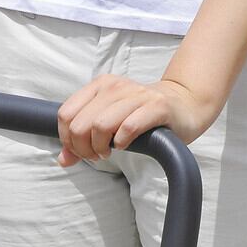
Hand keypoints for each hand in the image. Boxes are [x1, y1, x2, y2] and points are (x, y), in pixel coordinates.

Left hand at [56, 74, 218, 165]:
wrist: (183, 105)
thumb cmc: (142, 116)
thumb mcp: (108, 124)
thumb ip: (82, 140)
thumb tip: (63, 159)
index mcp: (100, 86)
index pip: (65, 114)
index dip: (67, 139)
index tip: (81, 150)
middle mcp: (116, 87)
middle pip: (79, 124)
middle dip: (83, 148)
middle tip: (96, 155)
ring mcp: (137, 95)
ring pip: (100, 125)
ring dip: (100, 147)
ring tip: (109, 152)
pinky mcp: (157, 107)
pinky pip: (129, 127)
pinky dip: (122, 141)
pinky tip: (124, 145)